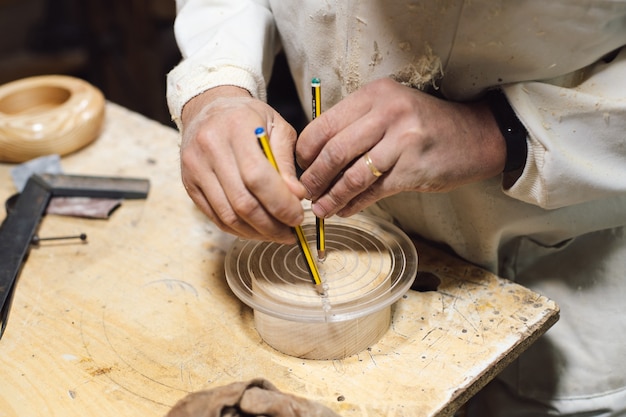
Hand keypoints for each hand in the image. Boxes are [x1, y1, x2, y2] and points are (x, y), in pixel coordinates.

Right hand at [180, 86, 306, 242]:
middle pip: (242, 202)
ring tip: (277, 234)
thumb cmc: (249, 118)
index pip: (258, 177)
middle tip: (291, 232)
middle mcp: (210, 148)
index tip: (298, 217)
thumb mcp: (277, 127)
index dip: (280, 203)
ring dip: (256, 232)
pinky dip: (239, 230)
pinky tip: (257, 229)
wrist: (209, 107)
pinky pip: (215, 217)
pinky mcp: (189, 184)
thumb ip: (286, 161)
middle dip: (271, 225)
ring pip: (228, 216)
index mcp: (236, 128)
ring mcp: (195, 168)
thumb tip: (297, 196)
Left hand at [296, 78, 505, 217]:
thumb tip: (317, 157)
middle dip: (313, 177)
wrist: (476, 136)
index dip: (305, 152)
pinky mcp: (413, 168)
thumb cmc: (426, 125)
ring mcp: (402, 140)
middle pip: (334, 151)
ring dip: (331, 196)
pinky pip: (373, 191)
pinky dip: (354, 204)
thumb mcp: (390, 110)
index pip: (324, 125)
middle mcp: (387, 112)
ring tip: (321, 209)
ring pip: (351, 175)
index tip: (300, 168)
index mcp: (374, 94)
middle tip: (305, 193)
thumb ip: (357, 125)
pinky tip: (344, 210)